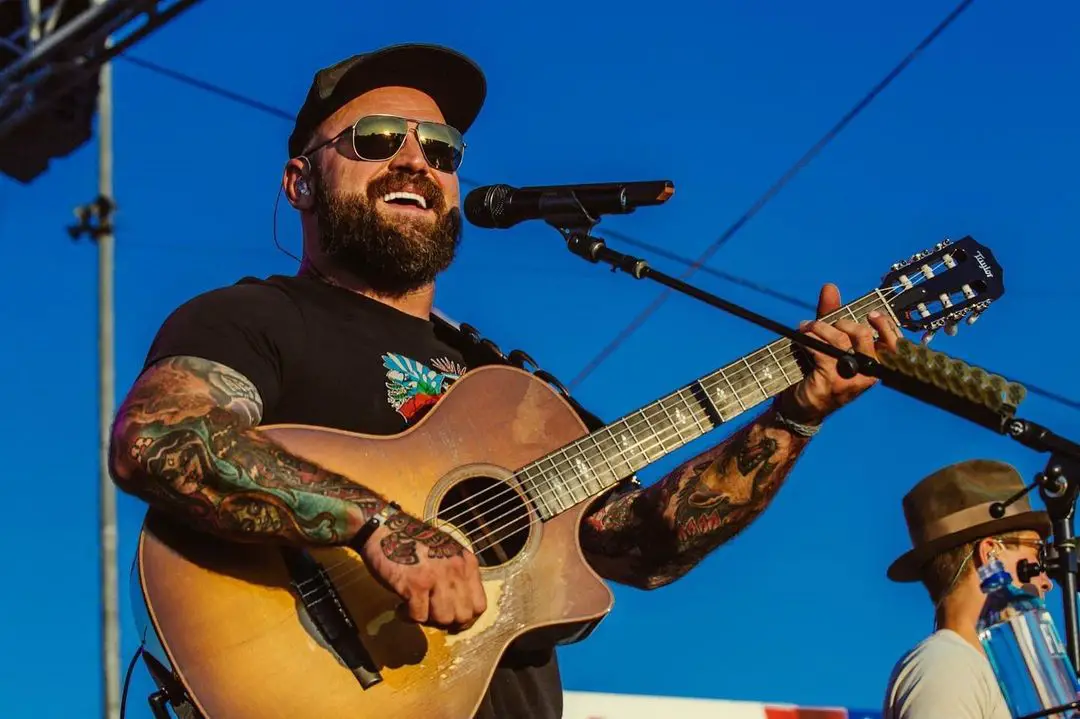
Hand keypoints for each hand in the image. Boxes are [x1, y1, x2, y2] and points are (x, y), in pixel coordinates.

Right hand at [355, 510, 486, 631]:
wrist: (385, 528)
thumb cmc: (413, 541)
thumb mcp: (447, 552)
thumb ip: (458, 574)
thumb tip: (461, 605)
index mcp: (466, 562)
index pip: (480, 604)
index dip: (467, 618)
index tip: (452, 620)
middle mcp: (455, 570)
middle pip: (463, 616)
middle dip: (447, 622)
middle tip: (431, 615)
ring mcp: (436, 577)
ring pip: (443, 619)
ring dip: (428, 619)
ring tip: (415, 609)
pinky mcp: (414, 584)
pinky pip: (418, 616)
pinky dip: (407, 617)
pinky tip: (401, 607)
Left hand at [780, 283, 901, 424]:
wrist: (799, 408)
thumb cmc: (818, 375)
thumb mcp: (828, 343)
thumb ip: (831, 316)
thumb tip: (830, 287)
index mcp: (874, 365)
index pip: (893, 345)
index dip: (886, 327)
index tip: (872, 315)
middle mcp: (867, 374)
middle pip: (864, 337)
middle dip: (843, 323)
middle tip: (824, 323)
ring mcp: (850, 380)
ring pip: (841, 342)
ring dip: (820, 329)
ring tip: (806, 327)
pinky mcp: (831, 382)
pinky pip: (822, 352)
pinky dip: (809, 341)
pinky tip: (800, 339)